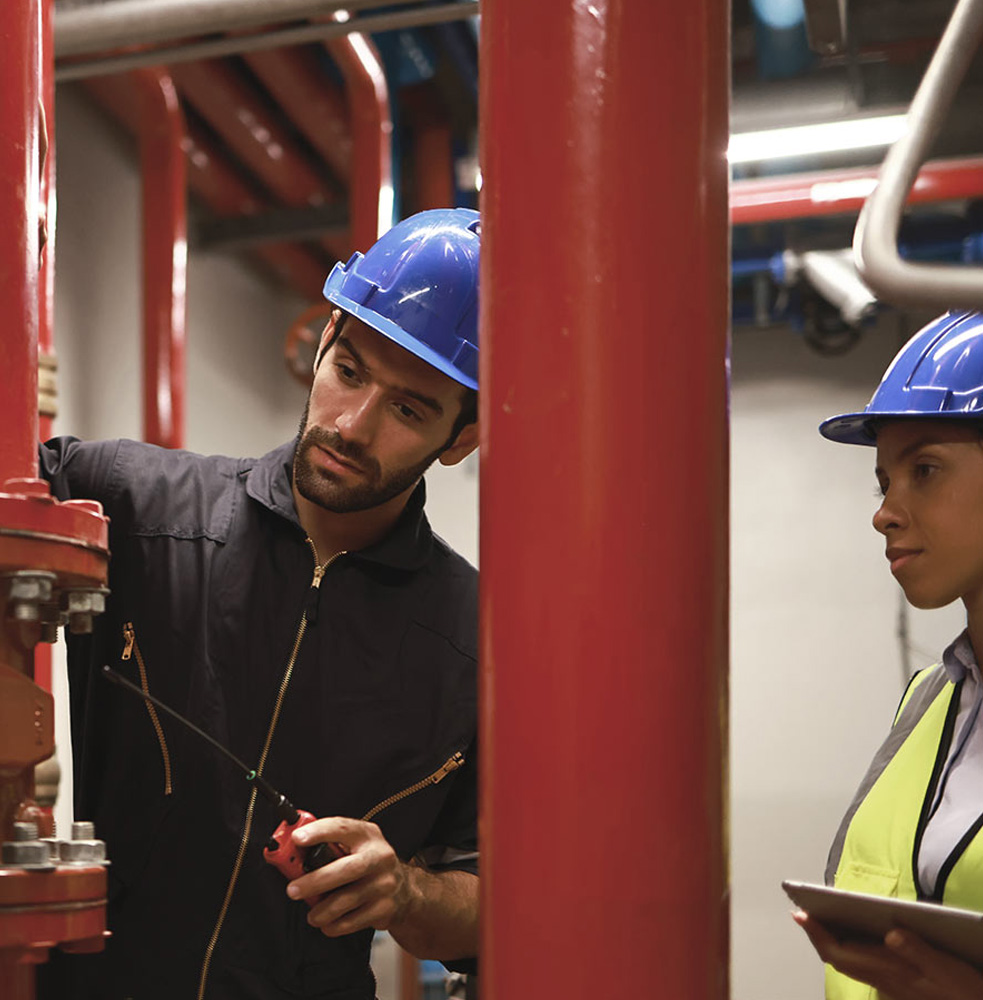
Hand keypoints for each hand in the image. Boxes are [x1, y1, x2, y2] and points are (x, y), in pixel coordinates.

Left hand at [286, 817, 410, 937]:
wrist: (404, 890)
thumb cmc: (368, 864)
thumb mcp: (355, 846)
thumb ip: (328, 846)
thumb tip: (289, 852)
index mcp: (368, 835)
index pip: (342, 828)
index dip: (319, 832)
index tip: (297, 838)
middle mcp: (380, 856)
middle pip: (346, 869)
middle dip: (316, 880)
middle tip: (293, 890)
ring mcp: (385, 883)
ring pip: (347, 899)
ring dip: (322, 910)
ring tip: (311, 914)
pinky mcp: (385, 908)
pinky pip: (353, 921)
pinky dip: (334, 926)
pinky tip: (327, 923)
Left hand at [793, 910, 982, 999]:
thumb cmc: (964, 992)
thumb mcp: (946, 968)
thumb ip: (918, 950)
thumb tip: (891, 933)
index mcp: (889, 970)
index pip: (839, 953)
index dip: (816, 934)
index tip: (799, 914)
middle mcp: (883, 978)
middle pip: (838, 957)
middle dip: (818, 934)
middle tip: (803, 912)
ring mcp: (888, 984)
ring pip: (849, 962)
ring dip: (832, 940)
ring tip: (821, 916)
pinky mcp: (896, 985)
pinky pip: (862, 965)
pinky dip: (850, 947)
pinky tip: (854, 933)